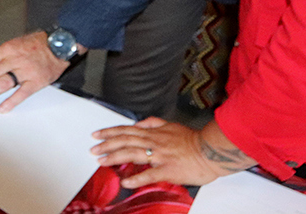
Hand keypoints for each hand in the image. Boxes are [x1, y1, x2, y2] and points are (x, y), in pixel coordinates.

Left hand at [0, 30, 68, 111]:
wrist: (61, 45)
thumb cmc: (40, 43)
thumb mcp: (18, 42)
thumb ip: (4, 54)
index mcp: (9, 48)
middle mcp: (16, 59)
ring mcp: (26, 71)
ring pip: (3, 83)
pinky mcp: (36, 81)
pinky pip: (21, 93)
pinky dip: (11, 101)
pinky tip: (2, 107)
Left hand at [91, 118, 255, 187]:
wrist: (212, 150)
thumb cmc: (193, 141)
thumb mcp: (171, 125)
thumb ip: (154, 123)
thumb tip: (139, 123)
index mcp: (154, 132)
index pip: (127, 130)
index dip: (110, 132)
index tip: (97, 134)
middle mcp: (154, 142)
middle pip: (125, 140)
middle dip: (107, 144)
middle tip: (93, 149)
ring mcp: (160, 155)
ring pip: (133, 154)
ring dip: (115, 157)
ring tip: (102, 162)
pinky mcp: (168, 169)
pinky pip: (149, 174)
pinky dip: (136, 178)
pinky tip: (125, 181)